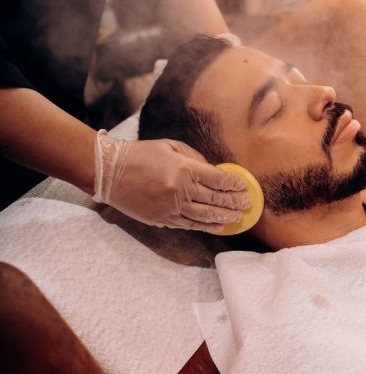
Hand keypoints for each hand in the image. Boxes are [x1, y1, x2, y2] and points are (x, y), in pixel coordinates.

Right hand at [92, 130, 249, 230]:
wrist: (110, 172)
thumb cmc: (140, 154)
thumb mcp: (170, 146)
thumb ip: (194, 158)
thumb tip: (213, 171)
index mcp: (184, 169)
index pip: (217, 179)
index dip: (234, 184)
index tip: (245, 187)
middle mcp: (180, 190)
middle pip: (215, 199)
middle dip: (234, 202)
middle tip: (248, 205)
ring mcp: (171, 207)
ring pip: (205, 215)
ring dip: (224, 217)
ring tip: (238, 218)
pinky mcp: (162, 219)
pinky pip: (189, 224)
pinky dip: (206, 226)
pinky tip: (219, 226)